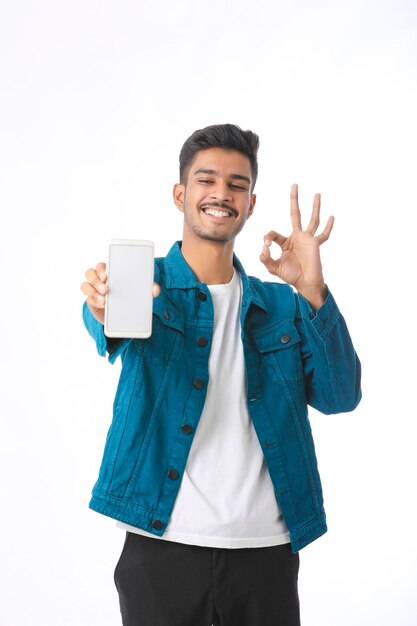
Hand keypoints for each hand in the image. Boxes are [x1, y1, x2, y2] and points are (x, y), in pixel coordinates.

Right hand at [81, 262, 160, 324]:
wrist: (123, 315)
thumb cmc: (130, 297)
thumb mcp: (141, 293)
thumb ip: (149, 289)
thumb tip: (155, 289)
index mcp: (110, 272)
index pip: (102, 266)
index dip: (102, 269)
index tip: (107, 275)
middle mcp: (98, 279)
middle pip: (90, 273)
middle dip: (97, 280)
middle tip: (106, 289)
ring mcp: (93, 289)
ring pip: (86, 284)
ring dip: (93, 291)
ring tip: (104, 299)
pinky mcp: (91, 300)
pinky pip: (87, 298)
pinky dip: (93, 300)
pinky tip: (102, 304)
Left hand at [260, 184, 333, 308]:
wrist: (305, 282)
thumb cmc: (291, 275)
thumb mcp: (274, 268)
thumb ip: (265, 258)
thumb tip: (263, 247)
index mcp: (285, 242)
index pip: (273, 233)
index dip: (267, 238)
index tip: (266, 246)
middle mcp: (297, 237)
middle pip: (295, 214)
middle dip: (294, 200)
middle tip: (294, 185)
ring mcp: (307, 239)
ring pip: (312, 220)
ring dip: (315, 207)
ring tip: (317, 194)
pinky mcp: (315, 244)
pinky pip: (324, 234)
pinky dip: (328, 227)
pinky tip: (332, 217)